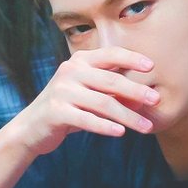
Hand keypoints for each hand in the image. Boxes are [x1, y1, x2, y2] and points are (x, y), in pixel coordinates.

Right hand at [11, 47, 159, 156]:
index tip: (152, 66)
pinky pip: (87, 120)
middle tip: (156, 99)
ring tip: (146, 126)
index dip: (132, 59)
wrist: (31, 127)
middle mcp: (70, 71)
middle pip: (111, 80)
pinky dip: (106, 127)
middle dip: (137, 91)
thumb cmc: (68, 108)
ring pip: (103, 103)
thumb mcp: (90, 95)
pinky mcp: (56, 111)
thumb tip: (144, 99)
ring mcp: (62, 91)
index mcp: (80, 61)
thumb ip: (113, 93)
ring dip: (128, 116)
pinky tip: (121, 133)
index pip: (111, 54)